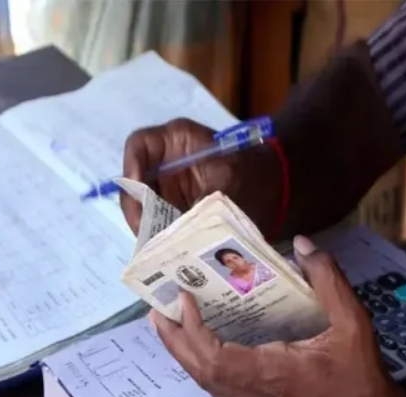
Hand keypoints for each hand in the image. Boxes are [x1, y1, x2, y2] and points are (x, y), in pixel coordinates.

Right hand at [121, 118, 282, 238]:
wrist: (274, 188)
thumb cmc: (253, 174)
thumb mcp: (228, 182)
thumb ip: (200, 200)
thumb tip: (175, 229)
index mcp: (177, 140)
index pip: (139, 145)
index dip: (131, 166)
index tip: (138, 191)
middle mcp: (163, 161)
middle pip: (133, 181)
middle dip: (136, 207)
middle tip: (144, 231)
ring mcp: (163, 186)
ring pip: (139, 205)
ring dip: (144, 225)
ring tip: (153, 245)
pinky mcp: (168, 208)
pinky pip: (153, 221)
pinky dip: (156, 235)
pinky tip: (162, 249)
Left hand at [151, 236, 405, 396]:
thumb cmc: (359, 382)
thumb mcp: (352, 324)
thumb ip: (328, 282)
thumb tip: (304, 245)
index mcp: (263, 371)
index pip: (208, 351)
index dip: (189, 325)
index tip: (183, 297)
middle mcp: (245, 392)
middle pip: (193, 364)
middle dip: (171, 336)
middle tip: (157, 306)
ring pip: (200, 378)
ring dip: (181, 350)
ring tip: (170, 322)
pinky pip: (213, 386)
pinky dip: (198, 364)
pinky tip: (199, 348)